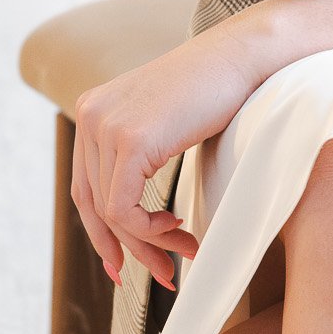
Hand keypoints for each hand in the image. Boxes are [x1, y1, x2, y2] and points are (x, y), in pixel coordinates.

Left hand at [72, 0, 332, 292]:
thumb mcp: (166, 126)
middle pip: (92, 204)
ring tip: (186, 250)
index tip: (124, 268)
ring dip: (151, 243)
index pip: (85, 187)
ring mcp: (105, 125)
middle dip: (125, 247)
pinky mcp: (128, 140)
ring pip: (112, 213)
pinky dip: (150, 231)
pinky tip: (181, 227)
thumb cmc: (219, 92)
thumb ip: (139, 159)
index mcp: (95, 109)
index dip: (103, 234)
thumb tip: (127, 218)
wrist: (247, 58)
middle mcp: (91, 115)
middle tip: (162, 275)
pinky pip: (125, 209)